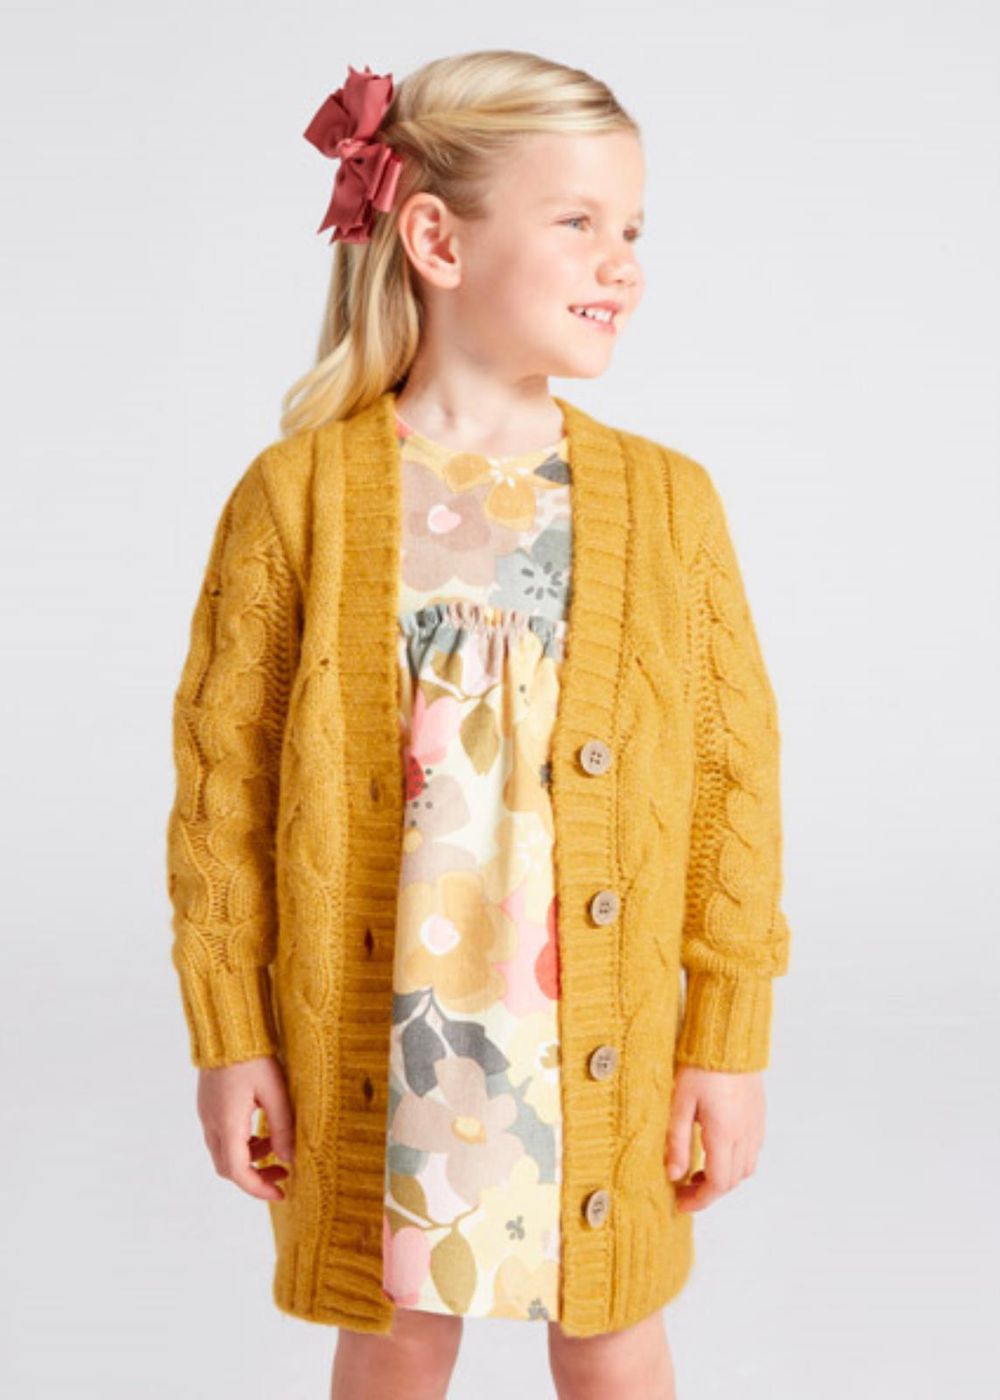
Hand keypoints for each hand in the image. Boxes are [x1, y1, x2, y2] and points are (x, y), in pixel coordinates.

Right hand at [196, 1055, 295, 1201]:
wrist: (226, 1028)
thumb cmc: (251, 1056)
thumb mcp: (274, 1091)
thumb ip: (282, 1126)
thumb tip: (290, 1157)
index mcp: (227, 1123)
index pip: (238, 1172)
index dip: (259, 1188)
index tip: (281, 1192)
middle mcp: (212, 1123)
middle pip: (228, 1167)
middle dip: (255, 1176)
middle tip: (282, 1172)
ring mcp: (207, 1114)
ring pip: (225, 1152)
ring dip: (249, 1158)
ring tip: (276, 1148)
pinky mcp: (209, 1105)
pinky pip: (222, 1135)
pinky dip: (242, 1143)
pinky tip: (261, 1130)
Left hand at [664, 1064, 764, 1212]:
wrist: (728, 1037)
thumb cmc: (700, 1065)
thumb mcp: (679, 1102)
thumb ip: (676, 1141)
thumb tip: (673, 1175)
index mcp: (724, 1133)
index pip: (718, 1183)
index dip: (699, 1199)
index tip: (681, 1202)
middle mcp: (745, 1133)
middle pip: (733, 1180)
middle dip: (710, 1191)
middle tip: (685, 1188)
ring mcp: (755, 1124)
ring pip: (746, 1167)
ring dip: (725, 1177)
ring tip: (699, 1169)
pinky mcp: (758, 1113)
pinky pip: (752, 1149)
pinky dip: (736, 1160)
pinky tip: (716, 1149)